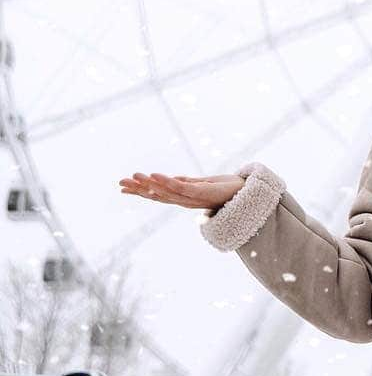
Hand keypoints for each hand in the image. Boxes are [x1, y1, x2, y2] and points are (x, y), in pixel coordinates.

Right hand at [118, 172, 244, 211]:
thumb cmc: (225, 189)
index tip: (122, 188)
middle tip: (120, 183)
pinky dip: (167, 182)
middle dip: (138, 189)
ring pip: (166, 192)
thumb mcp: (201, 184)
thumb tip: (169, 180)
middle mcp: (185, 200)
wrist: (247, 194)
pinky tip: (155, 175)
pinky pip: (181, 187)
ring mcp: (192, 198)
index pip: (157, 195)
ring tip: (134, 176)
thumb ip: (185, 183)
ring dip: (149, 184)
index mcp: (183, 198)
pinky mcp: (202, 193)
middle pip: (157, 195)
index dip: (140, 191)